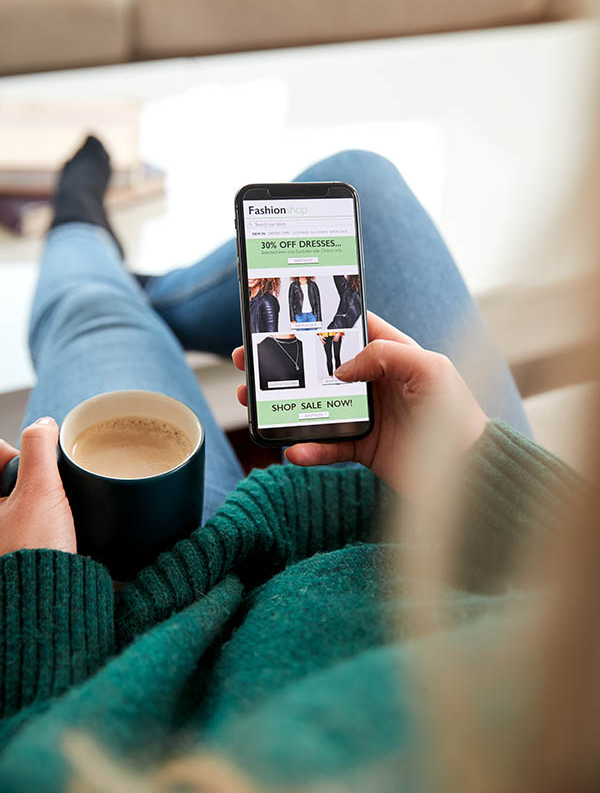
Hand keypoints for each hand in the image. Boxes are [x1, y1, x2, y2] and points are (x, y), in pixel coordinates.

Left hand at [0, 418, 75, 555]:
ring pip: (20, 500)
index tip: (38, 466)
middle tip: (48, 495)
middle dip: (34, 479)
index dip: (20, 454)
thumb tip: (44, 425)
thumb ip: (40, 449)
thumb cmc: (34, 554)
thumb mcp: (40, 490)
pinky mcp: (14, 552)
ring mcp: (4, 535)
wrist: (45, 603)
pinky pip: (28, 523)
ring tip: (53, 517)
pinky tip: (53, 534)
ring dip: (39, 501)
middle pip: (10, 478)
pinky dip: (41, 522)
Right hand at [232, 312, 487, 493]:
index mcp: (393, 355)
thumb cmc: (458, 415)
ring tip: (252, 403)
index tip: (285, 319)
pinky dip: (308, 449)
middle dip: (284, 362)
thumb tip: (343, 368)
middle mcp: (376, 383)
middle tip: (249, 359)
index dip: (319, 323)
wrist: (470, 473)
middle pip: (320, 367)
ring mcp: (368, 416)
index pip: (351, 330)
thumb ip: (386, 354)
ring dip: (282, 405)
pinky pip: (327, 447)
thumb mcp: (430, 369)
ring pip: (314, 406)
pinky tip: (294, 449)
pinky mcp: (364, 449)